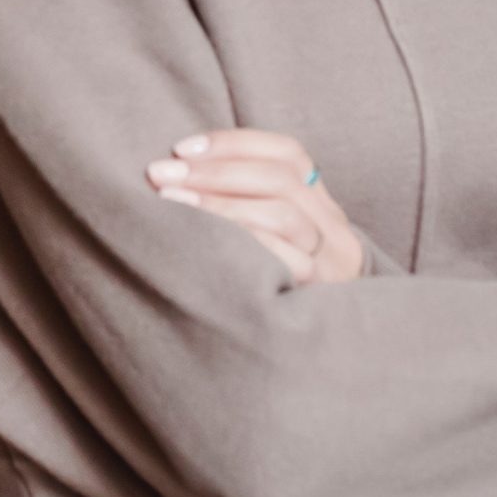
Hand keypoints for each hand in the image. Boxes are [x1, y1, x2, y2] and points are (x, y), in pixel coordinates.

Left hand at [146, 129, 362, 283]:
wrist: (320, 351)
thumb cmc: (269, 282)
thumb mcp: (270, 235)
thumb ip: (242, 202)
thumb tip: (173, 168)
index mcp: (320, 204)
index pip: (289, 153)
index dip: (234, 144)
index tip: (181, 148)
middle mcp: (334, 229)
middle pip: (281, 180)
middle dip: (214, 173)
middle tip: (162, 175)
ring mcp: (332, 263)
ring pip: (284, 216)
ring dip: (221, 204)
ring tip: (172, 203)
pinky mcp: (320, 295)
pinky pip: (285, 261)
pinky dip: (242, 241)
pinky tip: (202, 242)